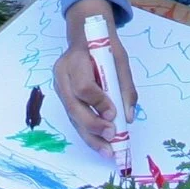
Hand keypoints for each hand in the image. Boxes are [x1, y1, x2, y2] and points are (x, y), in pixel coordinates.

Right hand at [52, 0, 134, 155]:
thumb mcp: (119, 59)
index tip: (114, 114)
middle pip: (74, 107)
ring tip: (107, 152)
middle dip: (93, 125)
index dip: (98, 102)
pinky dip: (88, 134)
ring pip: (73, 117)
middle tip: (112, 137)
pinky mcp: (64, 99)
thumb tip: (129, 117)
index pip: (83, 86)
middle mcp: (62, 76)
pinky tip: (100, 146)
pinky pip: (74, 119)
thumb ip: (124, 87)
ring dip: (90, 137)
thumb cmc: (104, 46)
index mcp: (74, 61)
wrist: (84, 36)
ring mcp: (60, 89)